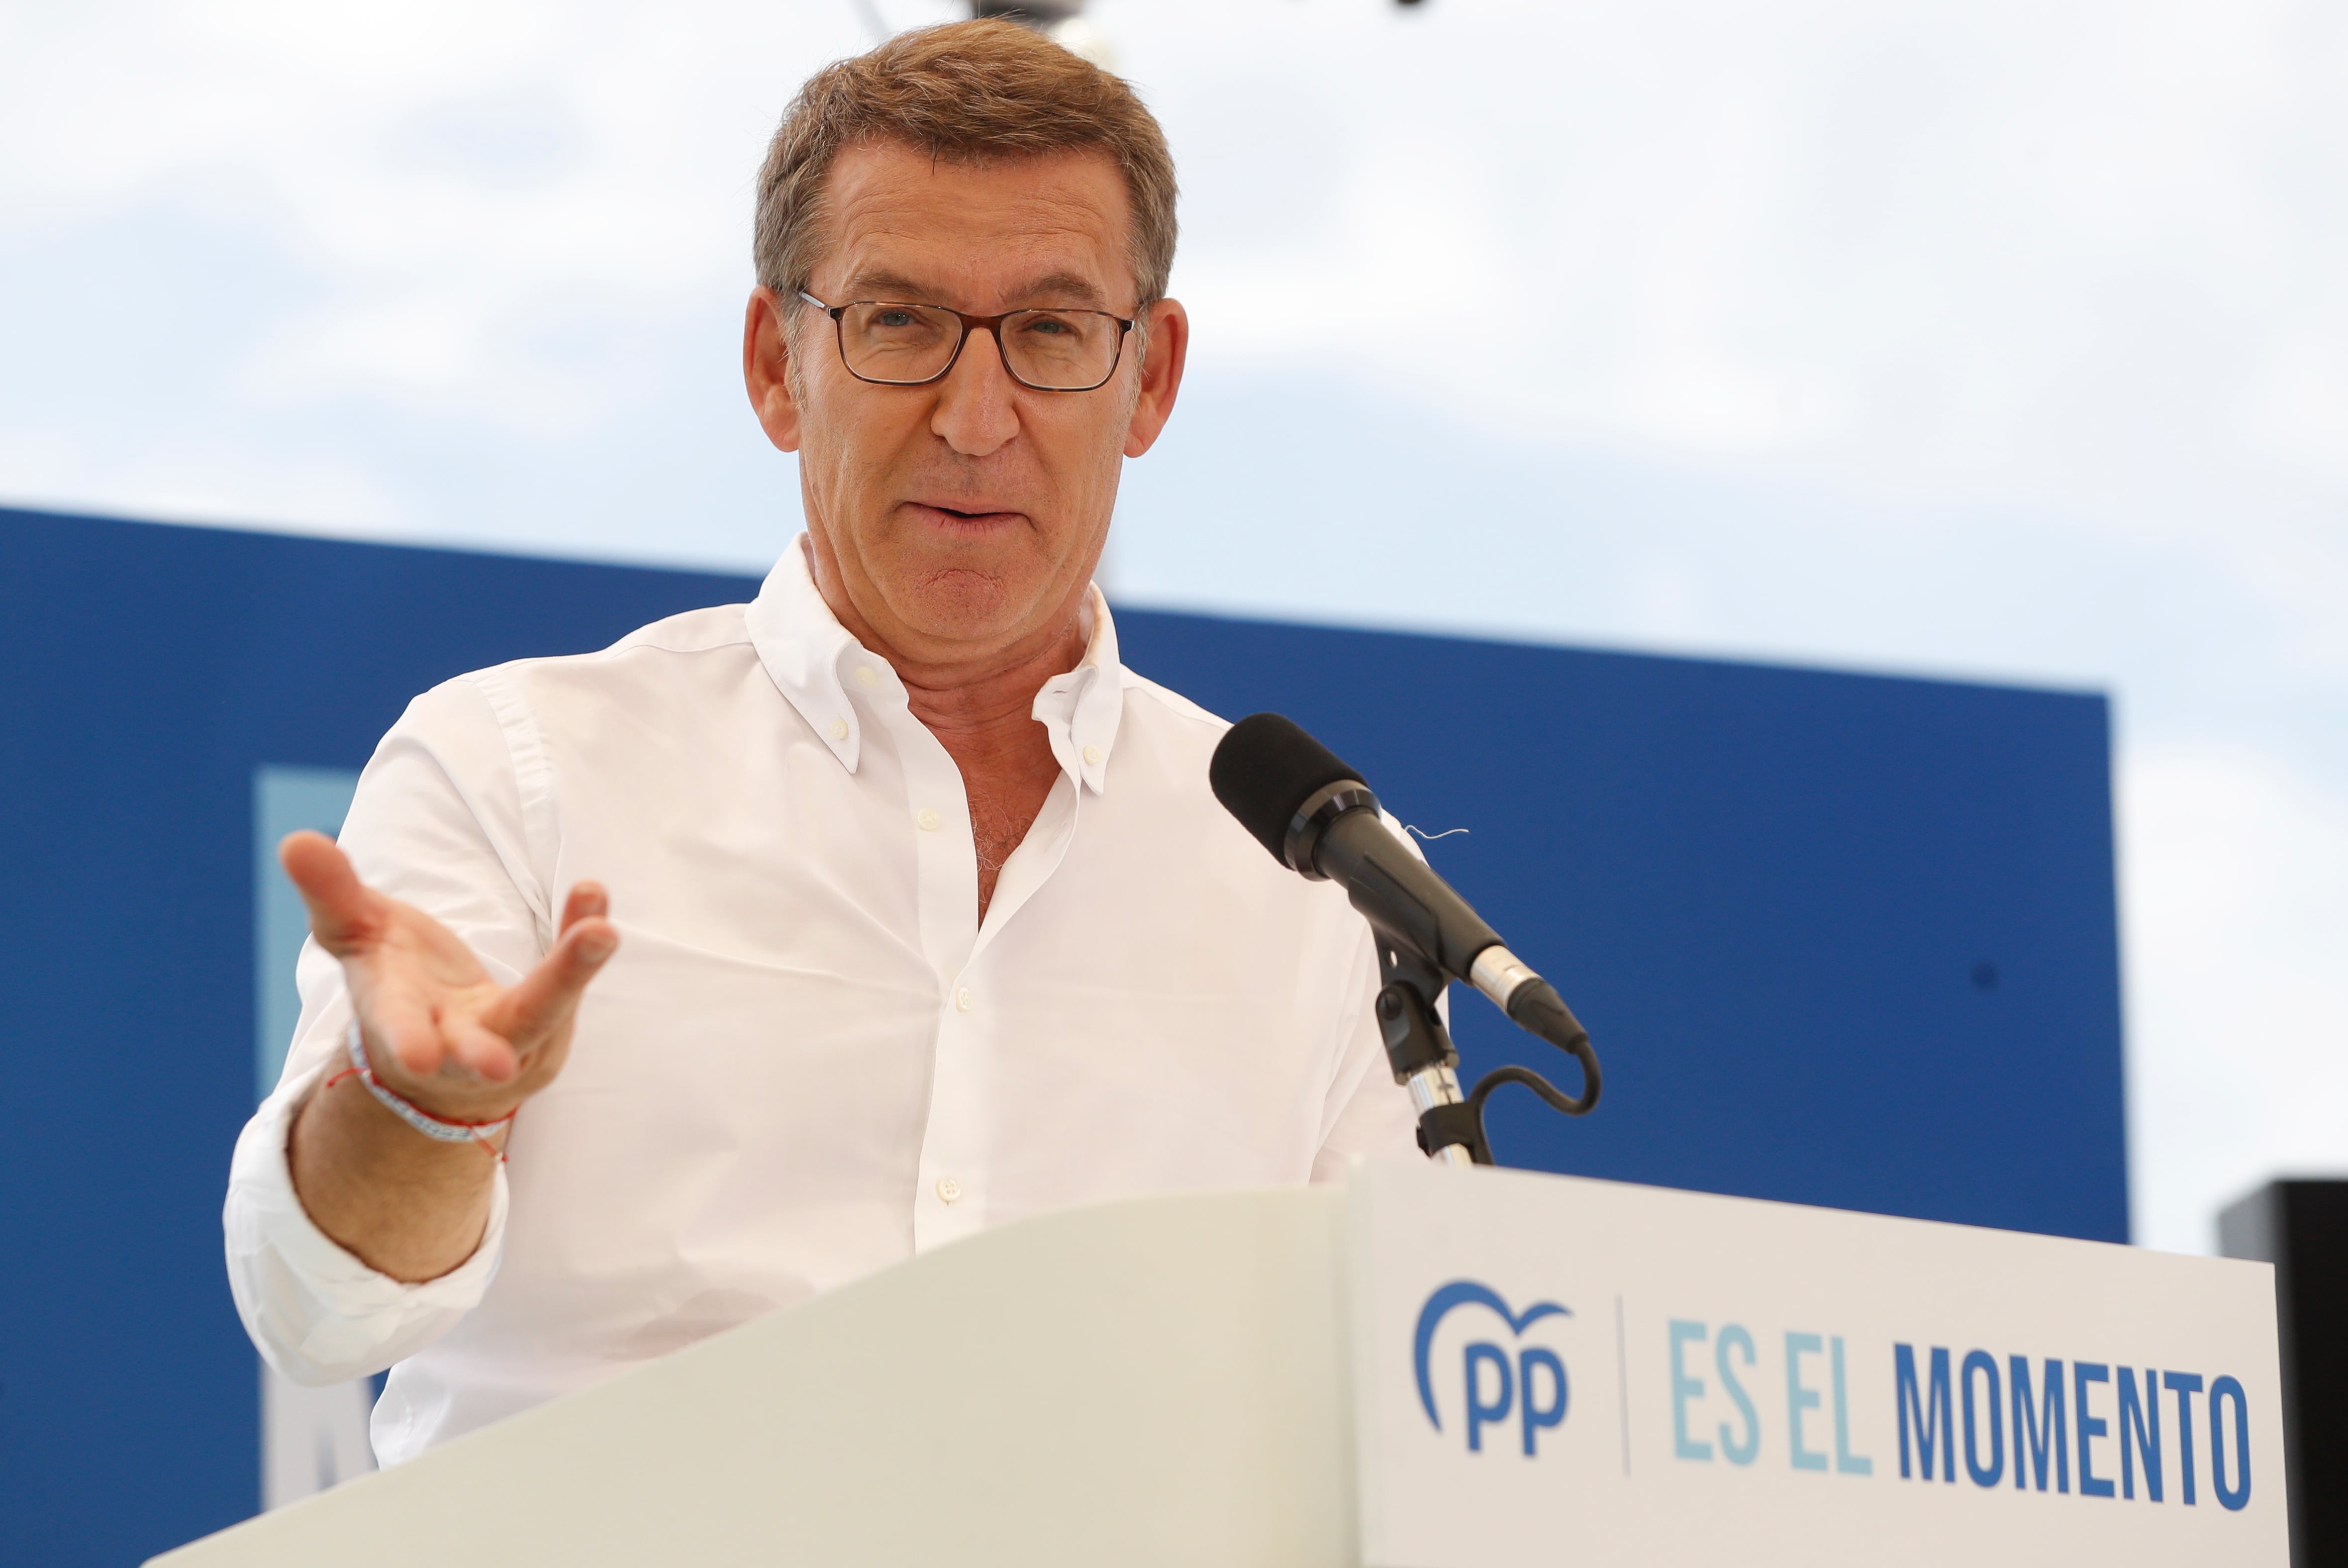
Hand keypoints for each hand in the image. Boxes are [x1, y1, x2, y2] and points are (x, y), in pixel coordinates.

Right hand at [279, 831, 617, 1122]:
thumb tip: (294, 841)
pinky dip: (580, 935)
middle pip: (477, 1044)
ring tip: (601, 931)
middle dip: (484, 1050)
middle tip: (500, 1064)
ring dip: (571, 973)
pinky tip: (595, 895)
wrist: (445, 1053)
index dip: (407, 1038)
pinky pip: (570, 975)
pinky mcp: (551, 1020)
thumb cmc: (395, 985)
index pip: (399, 1027)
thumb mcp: (357, 937)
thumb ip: (332, 894)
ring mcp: (509, 1037)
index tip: (419, 1054)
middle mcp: (456, 1039)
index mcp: (399, 1019)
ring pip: (542, 1012)